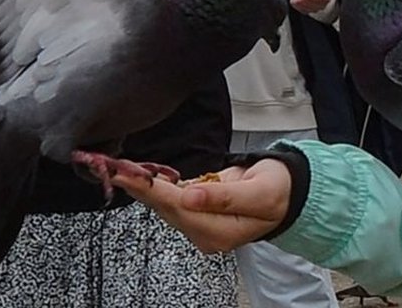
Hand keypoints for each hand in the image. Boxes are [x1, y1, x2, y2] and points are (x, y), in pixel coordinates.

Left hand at [113, 159, 291, 252]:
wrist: (287, 193)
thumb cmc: (277, 192)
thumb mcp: (258, 192)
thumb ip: (223, 196)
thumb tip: (191, 197)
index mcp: (219, 232)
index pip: (178, 208)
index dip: (151, 190)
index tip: (128, 176)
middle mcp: (205, 233)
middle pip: (165, 208)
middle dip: (140, 187)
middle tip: (114, 168)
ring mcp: (200, 224)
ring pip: (164, 204)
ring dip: (144, 187)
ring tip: (121, 169)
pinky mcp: (198, 212)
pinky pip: (171, 199)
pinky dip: (156, 186)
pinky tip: (141, 175)